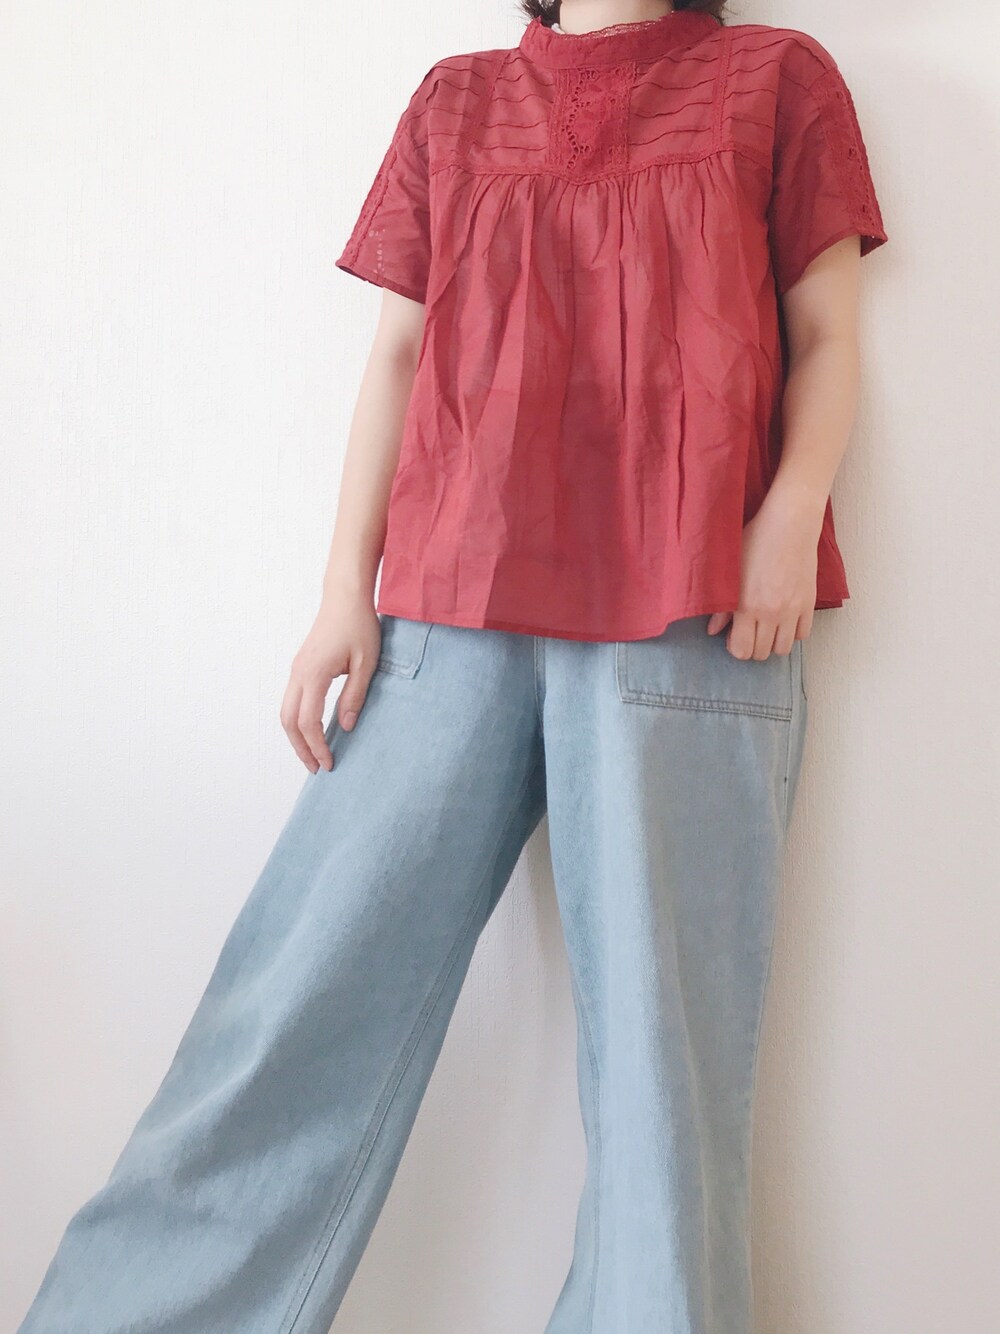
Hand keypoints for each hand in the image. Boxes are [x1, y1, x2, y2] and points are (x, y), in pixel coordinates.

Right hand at [280, 595, 381, 771]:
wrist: (345, 597)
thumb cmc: (359, 625)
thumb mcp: (366, 663)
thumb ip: (355, 696)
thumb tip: (346, 726)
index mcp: (313, 674)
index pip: (307, 721)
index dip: (317, 746)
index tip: (329, 763)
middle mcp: (298, 673)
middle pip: (288, 721)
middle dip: (301, 748)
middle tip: (317, 768)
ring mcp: (296, 669)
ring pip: (285, 711)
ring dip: (296, 736)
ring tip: (313, 755)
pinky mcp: (300, 666)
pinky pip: (291, 700)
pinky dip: (297, 721)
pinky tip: (312, 730)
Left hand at [706, 489, 821, 659]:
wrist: (789, 523)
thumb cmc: (755, 541)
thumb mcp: (730, 570)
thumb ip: (721, 605)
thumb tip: (713, 630)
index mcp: (746, 606)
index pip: (742, 650)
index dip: (735, 648)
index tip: (733, 636)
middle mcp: (770, 613)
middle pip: (761, 653)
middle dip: (753, 647)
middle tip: (749, 632)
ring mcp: (792, 609)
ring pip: (783, 648)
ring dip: (773, 643)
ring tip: (768, 629)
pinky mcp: (809, 603)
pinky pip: (803, 634)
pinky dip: (793, 633)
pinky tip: (785, 620)